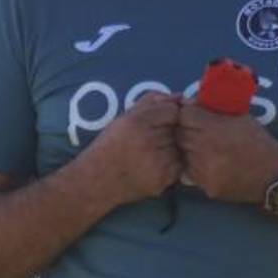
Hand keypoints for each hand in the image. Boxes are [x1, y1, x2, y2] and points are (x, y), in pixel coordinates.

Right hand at [81, 92, 183, 207]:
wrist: (98, 181)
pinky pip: (179, 165)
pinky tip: (152, 167)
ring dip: (170, 149)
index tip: (153, 124)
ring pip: (180, 147)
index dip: (165, 116)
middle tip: (147, 143)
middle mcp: (150, 140)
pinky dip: (170, 165)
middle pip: (177, 128)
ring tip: (148, 156)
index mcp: (138, 122)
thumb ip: (151, 101)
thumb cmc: (111, 145)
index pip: (172, 110)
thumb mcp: (124, 117)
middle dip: (168, 133)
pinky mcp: (164, 178)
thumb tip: (179, 96)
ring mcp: (158, 161)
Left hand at [175, 102, 277, 203]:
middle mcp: (205, 148)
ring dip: (189, 149)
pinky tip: (210, 163)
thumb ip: (214, 108)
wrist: (273, 176)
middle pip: (180, 134)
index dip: (188, 114)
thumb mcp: (241, 117)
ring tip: (205, 148)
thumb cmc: (257, 142)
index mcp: (215, 128)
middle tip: (198, 132)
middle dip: (187, 130)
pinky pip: (190, 172)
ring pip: (183, 153)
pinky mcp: (205, 186)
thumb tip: (189, 101)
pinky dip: (195, 166)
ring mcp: (204, 169)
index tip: (193, 116)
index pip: (185, 115)